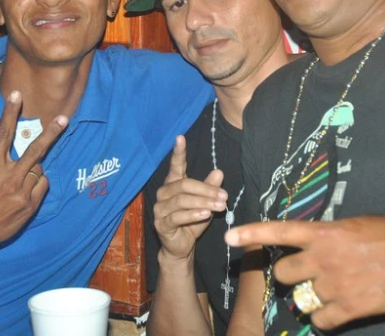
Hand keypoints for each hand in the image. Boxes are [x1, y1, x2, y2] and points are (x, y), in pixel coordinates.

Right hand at [0, 90, 67, 259]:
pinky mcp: (30, 206)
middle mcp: (10, 178)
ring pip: (39, 171)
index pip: (3, 135)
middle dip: (51, 133)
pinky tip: (24, 193)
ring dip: (33, 171)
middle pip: (35, 150)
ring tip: (18, 182)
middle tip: (64, 119)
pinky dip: (36, 185)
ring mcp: (22, 193)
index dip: (10, 113)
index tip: (16, 95)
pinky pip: (41, 186)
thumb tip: (9, 158)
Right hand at [152, 135, 227, 261]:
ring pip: (182, 200)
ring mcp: (160, 209)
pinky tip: (206, 214)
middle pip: (184, 185)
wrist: (180, 246)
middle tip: (224, 196)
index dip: (178, 152)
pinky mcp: (161, 224)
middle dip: (206, 190)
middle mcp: (163, 193)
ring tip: (220, 206)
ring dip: (203, 203)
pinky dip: (193, 214)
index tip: (180, 137)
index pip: (175, 165)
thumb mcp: (205, 203)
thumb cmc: (192, 221)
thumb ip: (210, 188)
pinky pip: (177, 216)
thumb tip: (219, 172)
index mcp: (173, 184)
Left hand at [225, 216, 384, 329]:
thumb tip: (310, 244)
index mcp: (325, 233)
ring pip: (299, 297)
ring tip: (329, 289)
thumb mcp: (355, 225)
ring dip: (308, 295)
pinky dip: (324, 317)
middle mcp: (323, 258)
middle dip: (290, 274)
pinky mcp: (349, 308)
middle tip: (308, 273)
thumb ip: (327, 235)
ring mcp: (334, 285)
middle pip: (282, 272)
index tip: (230, 237)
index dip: (252, 235)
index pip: (280, 231)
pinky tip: (338, 308)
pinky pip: (319, 320)